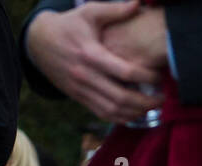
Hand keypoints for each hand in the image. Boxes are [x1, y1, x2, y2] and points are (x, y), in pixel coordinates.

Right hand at [25, 1, 163, 124]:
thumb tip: (138, 4)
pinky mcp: (78, 98)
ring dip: (136, 112)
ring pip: (113, 110)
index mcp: (91, 54)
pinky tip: (136, 113)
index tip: (160, 76)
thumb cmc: (69, 25)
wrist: (38, 42)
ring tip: (153, 107)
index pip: (125, 72)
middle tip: (163, 98)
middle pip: (121, 97)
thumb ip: (114, 10)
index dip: (147, 77)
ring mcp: (81, 89)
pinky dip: (121, 118)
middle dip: (146, 101)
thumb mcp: (89, 13)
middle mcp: (85, 75)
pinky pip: (102, 114)